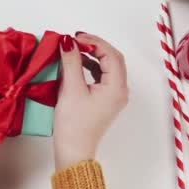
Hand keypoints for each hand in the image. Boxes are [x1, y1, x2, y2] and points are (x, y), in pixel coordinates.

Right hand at [53, 32, 128, 169]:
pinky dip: (90, 67)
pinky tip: (76, 64)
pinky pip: (101, 77)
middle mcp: (120, 91)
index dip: (94, 42)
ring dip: (92, 56)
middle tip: (75, 40)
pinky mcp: (104, 101)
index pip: (111, 55)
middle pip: (112, 59)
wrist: (73, 151)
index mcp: (117, 88)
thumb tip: (68, 42)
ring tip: (74, 49)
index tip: (75, 37)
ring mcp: (113, 97)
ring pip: (107, 67)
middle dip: (95, 46)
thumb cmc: (73, 124)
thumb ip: (71, 62)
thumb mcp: (71, 89)